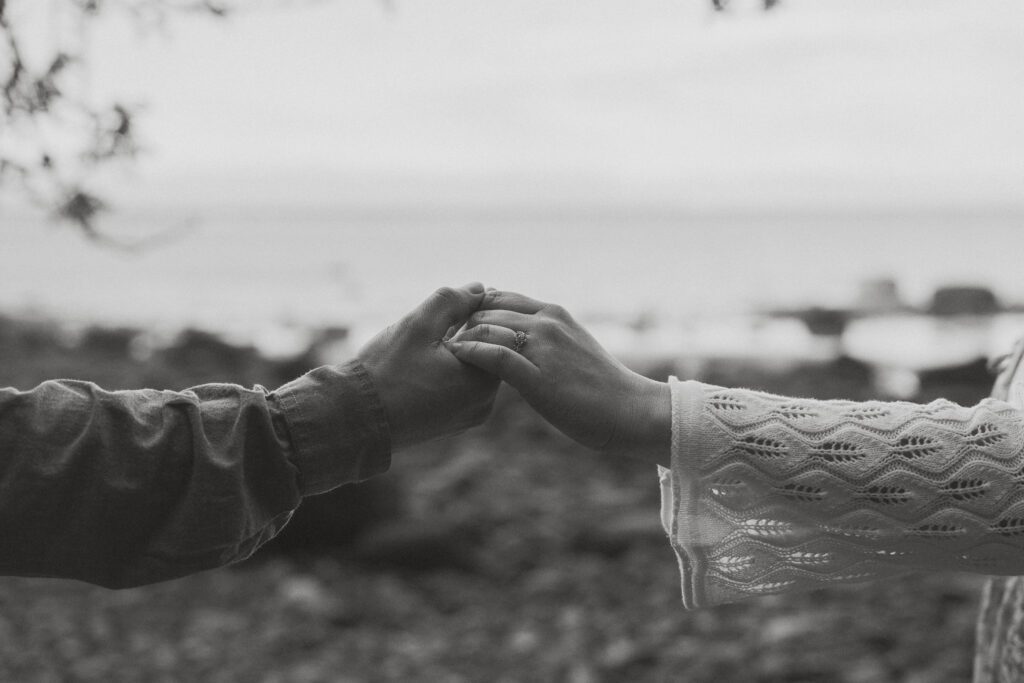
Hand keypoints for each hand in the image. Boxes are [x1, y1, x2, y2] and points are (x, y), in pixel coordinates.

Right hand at [357, 283, 498, 450]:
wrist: (353, 419)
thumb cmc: (385, 372)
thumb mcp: (418, 325)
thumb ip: (452, 301)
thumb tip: (479, 288)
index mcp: (483, 383)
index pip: (497, 335)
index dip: (476, 313)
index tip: (450, 308)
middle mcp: (484, 404)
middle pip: (486, 352)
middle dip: (466, 332)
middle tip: (436, 322)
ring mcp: (469, 416)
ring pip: (473, 369)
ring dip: (456, 349)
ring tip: (426, 341)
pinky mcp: (453, 423)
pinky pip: (461, 387)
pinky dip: (449, 369)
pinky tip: (422, 361)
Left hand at [446, 290, 669, 465]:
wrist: (630, 411)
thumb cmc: (600, 387)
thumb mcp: (571, 349)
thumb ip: (544, 338)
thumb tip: (516, 338)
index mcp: (554, 313)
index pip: (499, 297)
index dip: (473, 309)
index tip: (457, 328)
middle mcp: (547, 322)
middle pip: (486, 308)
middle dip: (460, 323)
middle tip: (440, 343)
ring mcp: (543, 347)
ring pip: (486, 326)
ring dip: (460, 338)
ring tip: (442, 355)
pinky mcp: (538, 376)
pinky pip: (494, 356)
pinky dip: (470, 354)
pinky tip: (457, 361)